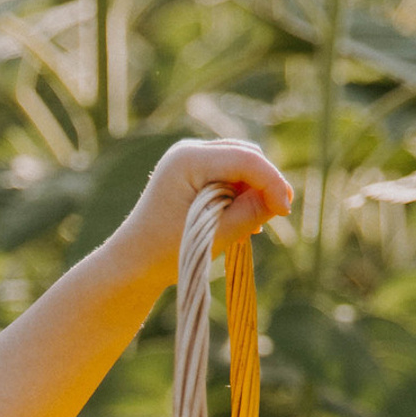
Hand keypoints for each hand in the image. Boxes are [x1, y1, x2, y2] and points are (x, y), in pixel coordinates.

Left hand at [111, 139, 294, 288]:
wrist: (130, 264)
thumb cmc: (162, 253)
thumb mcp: (212, 235)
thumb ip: (249, 214)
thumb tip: (282, 200)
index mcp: (187, 160)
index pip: (245, 159)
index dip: (271, 181)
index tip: (285, 210)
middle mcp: (188, 152)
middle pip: (245, 157)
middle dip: (264, 184)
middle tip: (277, 216)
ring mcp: (189, 161)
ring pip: (240, 167)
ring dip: (253, 193)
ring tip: (253, 228)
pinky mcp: (193, 175)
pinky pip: (228, 177)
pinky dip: (239, 197)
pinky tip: (243, 224)